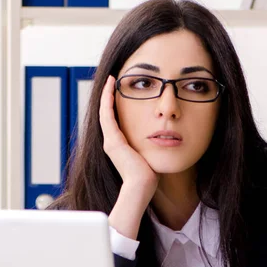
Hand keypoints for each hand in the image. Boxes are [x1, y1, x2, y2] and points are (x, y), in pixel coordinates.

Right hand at [99, 75, 157, 198]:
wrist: (141, 186)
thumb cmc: (149, 175)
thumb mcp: (149, 155)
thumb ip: (150, 147)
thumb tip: (162, 140)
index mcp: (118, 146)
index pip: (113, 121)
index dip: (114, 106)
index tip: (119, 92)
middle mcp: (110, 143)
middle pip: (106, 114)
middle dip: (108, 97)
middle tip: (112, 81)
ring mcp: (109, 141)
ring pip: (104, 112)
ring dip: (107, 94)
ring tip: (111, 80)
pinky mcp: (112, 140)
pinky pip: (107, 115)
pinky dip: (108, 100)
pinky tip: (111, 87)